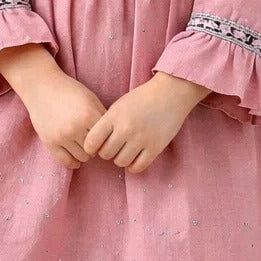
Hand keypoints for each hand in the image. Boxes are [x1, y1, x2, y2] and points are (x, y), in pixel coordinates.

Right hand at [22, 67, 110, 169]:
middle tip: (94, 143)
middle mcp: (75, 128)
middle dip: (96, 147)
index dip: (107, 138)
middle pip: (95, 149)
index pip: (106, 137)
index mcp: (88, 115)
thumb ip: (102, 115)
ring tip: (84, 147)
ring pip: (82, 157)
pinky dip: (73, 163)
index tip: (105, 137)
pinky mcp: (50, 142)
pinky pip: (65, 161)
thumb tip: (114, 134)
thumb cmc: (69, 90)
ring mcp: (61, 136)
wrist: (41, 87)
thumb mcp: (90, 98)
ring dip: (85, 154)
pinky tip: (76, 160)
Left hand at [83, 75, 200, 174]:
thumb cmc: (142, 99)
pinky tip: (135, 157)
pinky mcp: (155, 147)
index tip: (95, 146)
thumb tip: (95, 145)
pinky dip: (134, 165)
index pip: (91, 141)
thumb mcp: (119, 106)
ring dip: (121, 159)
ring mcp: (141, 139)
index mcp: (114, 116)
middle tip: (114, 147)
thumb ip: (107, 124)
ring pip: (120, 162)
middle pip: (105, 154)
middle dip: (107, 152)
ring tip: (126, 150)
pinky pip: (138, 167)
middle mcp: (126, 128)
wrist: (170, 93)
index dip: (90, 147)